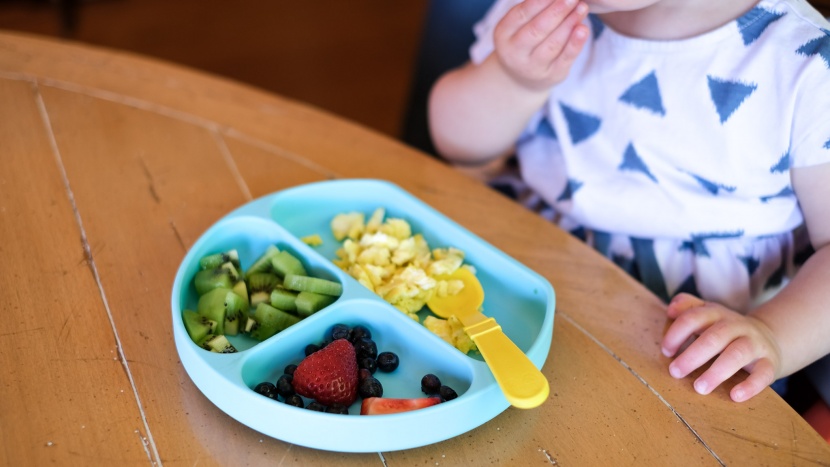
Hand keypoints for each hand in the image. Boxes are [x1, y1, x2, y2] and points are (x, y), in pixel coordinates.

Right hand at [493, 0, 589, 90]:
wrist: (522, 77)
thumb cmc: (524, 40)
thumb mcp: (520, 24)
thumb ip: (535, 8)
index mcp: (503, 33)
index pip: (522, 14)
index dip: (541, 1)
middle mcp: (514, 53)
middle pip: (537, 29)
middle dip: (557, 11)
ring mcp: (532, 67)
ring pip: (553, 44)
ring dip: (569, 24)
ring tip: (582, 8)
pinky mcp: (551, 75)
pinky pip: (565, 59)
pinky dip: (575, 44)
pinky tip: (583, 30)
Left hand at [661, 293, 782, 401]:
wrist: (768, 338)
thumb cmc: (725, 331)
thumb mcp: (707, 315)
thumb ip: (687, 308)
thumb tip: (670, 309)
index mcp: (717, 314)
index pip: (694, 317)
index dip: (677, 333)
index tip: (666, 351)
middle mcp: (737, 326)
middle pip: (714, 337)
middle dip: (692, 355)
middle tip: (675, 372)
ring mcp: (755, 343)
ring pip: (737, 354)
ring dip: (717, 372)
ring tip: (699, 388)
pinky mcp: (769, 362)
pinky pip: (763, 373)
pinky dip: (750, 385)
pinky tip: (735, 396)